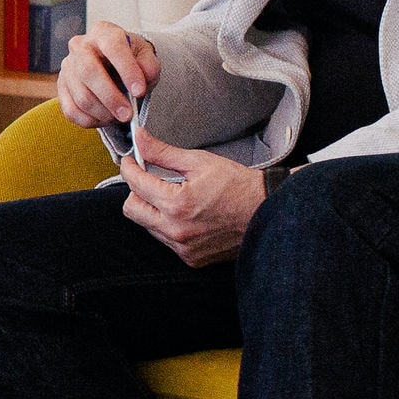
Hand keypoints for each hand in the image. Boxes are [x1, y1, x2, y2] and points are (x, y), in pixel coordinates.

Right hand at [57, 22, 157, 127]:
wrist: (113, 64)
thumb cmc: (130, 59)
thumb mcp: (145, 56)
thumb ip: (149, 65)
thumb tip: (145, 75)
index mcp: (103, 32)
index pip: (113, 47)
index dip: (127, 70)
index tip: (139, 91)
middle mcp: (80, 46)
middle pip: (89, 72)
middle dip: (111, 98)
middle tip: (128, 114)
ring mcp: (67, 67)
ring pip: (81, 96)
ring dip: (103, 113)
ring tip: (119, 117)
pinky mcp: (61, 87)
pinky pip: (71, 110)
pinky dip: (90, 120)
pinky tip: (104, 118)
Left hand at [117, 130, 263, 267]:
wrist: (269, 211)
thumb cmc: (240, 186)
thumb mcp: (200, 162)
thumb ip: (164, 153)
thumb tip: (140, 139)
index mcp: (177, 204)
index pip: (135, 184)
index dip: (130, 167)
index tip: (131, 161)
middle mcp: (176, 230)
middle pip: (132, 209)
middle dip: (136, 191)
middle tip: (149, 178)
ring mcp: (183, 247)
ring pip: (147, 226)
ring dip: (152, 209)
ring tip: (173, 196)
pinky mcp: (191, 258)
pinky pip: (165, 240)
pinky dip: (167, 226)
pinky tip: (184, 214)